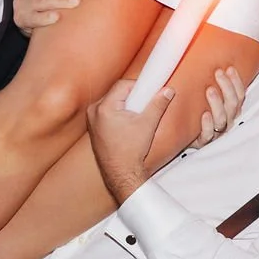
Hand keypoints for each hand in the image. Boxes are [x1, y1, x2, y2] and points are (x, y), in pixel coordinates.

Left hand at [87, 79, 171, 203]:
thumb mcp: (148, 124)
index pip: (122, 85)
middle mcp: (94, 111)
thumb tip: (168, 90)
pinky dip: (117, 113)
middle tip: (144, 105)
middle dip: (132, 96)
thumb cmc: (131, 150)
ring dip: (124, 104)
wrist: (120, 173)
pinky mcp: (93, 128)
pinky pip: (106, 112)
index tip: (149, 92)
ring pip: (111, 102)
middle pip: (116, 92)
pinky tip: (127, 123)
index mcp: (104, 108)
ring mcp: (91, 120)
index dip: (138, 86)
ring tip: (136, 116)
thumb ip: (158, 104)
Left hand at [190, 66, 246, 148]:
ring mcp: (216, 132)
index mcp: (230, 110)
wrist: (182, 137)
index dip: (236, 82)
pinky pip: (209, 134)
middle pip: (233, 105)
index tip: (229, 68)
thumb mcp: (206, 99)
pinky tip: (204, 115)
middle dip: (227, 87)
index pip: (240, 95)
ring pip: (223, 119)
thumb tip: (207, 61)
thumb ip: (211, 85)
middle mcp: (227, 121)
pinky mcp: (204, 141)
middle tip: (218, 73)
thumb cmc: (196, 115)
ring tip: (209, 90)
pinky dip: (208, 125)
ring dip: (217, 103)